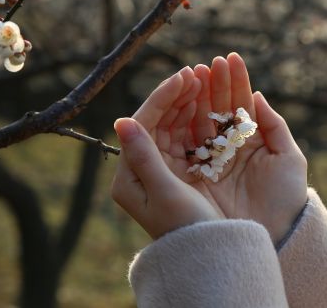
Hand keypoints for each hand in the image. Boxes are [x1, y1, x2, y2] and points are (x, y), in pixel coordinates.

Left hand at [111, 67, 222, 238]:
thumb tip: (121, 121)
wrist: (205, 253)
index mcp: (128, 177)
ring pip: (169, 127)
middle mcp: (139, 170)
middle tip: (195, 72)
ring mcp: (158, 169)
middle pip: (154, 122)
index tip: (183, 76)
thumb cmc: (186, 229)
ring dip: (183, 104)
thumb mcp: (165, 194)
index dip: (161, 98)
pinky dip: (192, 120)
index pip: (141, 125)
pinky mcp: (176, 171)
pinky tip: (202, 102)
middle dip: (174, 96)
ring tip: (200, 81)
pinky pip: (182, 138)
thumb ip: (144, 157)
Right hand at [189, 53, 308, 243]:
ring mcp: (210, 160)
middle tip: (208, 64)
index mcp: (251, 141)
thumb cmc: (287, 198)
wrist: (275, 236)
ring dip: (196, 98)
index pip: (241, 104)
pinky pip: (185, 144)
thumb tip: (258, 96)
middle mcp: (228, 148)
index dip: (236, 82)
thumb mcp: (288, 158)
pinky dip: (182, 123)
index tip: (229, 59)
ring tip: (194, 75)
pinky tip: (183, 101)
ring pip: (199, 122)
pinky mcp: (194, 175)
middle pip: (217, 109)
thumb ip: (275, 126)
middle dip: (213, 85)